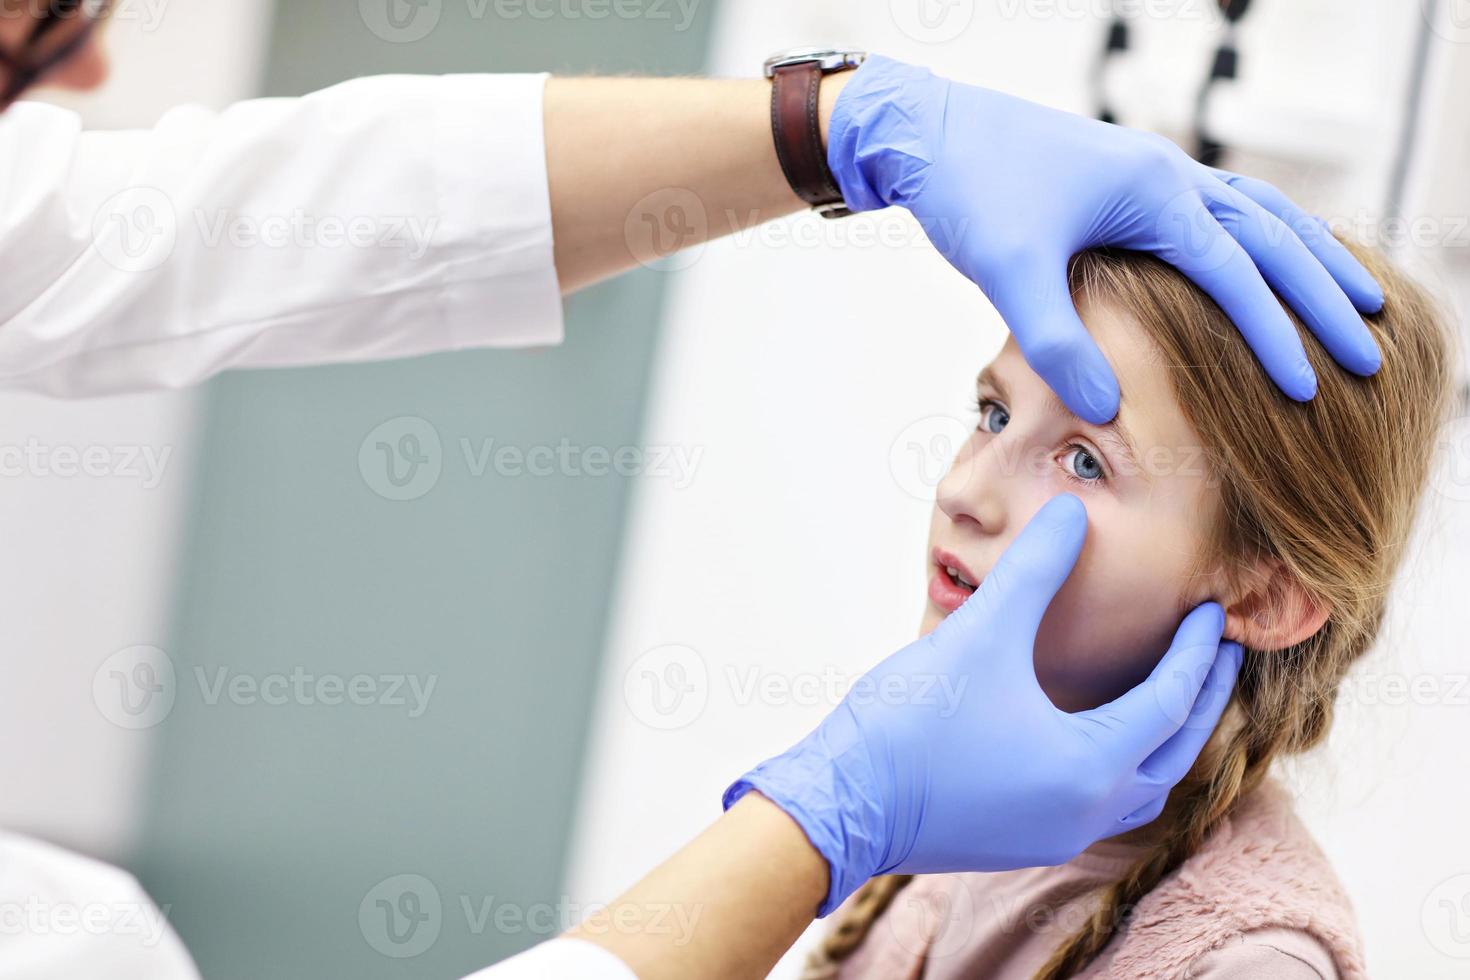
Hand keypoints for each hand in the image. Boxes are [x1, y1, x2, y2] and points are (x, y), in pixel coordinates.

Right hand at [724, 494, 1242, 915]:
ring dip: (1162, 742)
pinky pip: (1097, 805)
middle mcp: (1084, 814)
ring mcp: (1051, 835)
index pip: (1170, 702)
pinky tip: (1095, 735)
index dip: (1197, 653)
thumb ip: (1035, 570)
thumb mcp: (981, 633)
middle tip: (1218, 654)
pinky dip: (1117, 765)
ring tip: (1169, 696)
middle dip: (1200, 702)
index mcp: (1089, 766)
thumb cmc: (910, 721)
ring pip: (1137, 791)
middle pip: (1172, 757)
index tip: (1216, 613)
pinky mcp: (1018, 841)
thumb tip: (1070, 511)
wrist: (838, 803)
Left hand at [825, 55, 1383, 422]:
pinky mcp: (1131, 179)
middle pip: (1271, 236)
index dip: (1274, 333)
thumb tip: (1110, 408)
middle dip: (1323, 295)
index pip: (1236, 272)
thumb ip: (1058, 340)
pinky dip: (1261, 235)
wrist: (930, 131)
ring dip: (1307, 256)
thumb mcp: (1008, 270)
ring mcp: (1153, 171)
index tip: (1308, 387)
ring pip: (1258, 212)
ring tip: (1356, 297)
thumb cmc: (970, 190)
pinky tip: (1265, 262)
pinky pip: (1221, 206)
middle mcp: (1168, 175)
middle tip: (1372, 348)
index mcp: (1152, 193)